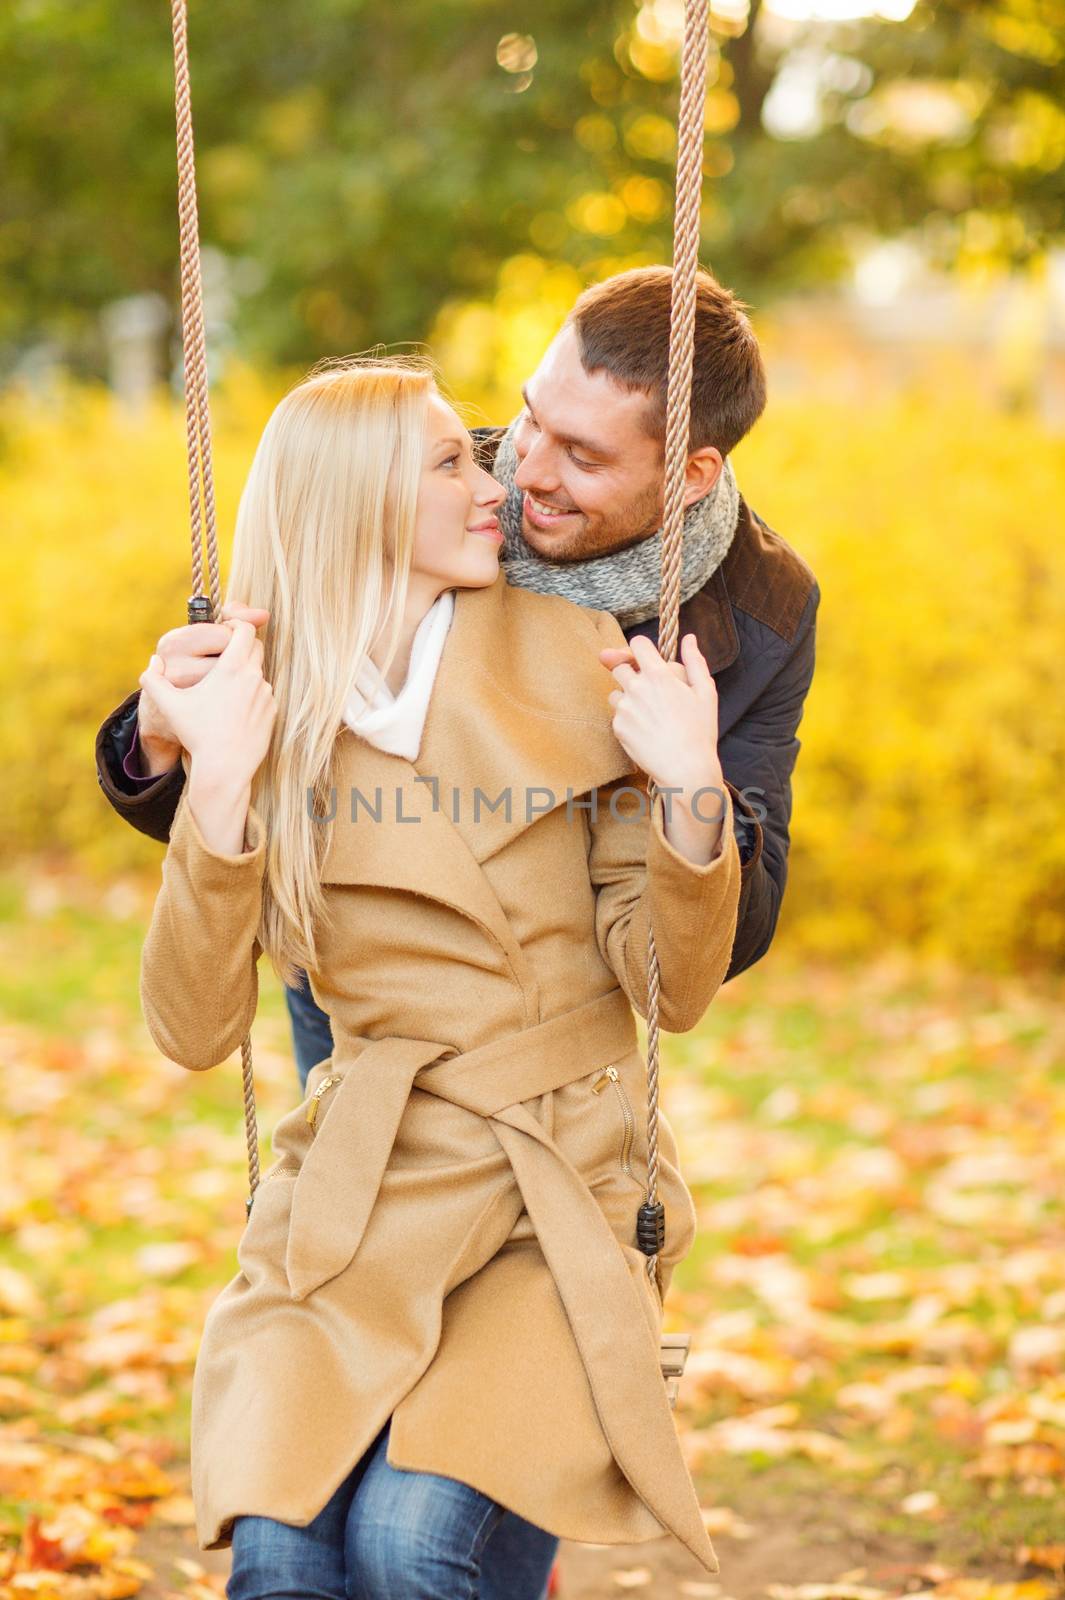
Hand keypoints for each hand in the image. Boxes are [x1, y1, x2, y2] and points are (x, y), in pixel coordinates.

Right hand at [135, 602, 270, 752]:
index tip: (224, 630)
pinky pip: (264, 693)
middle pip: (256, 646)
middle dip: (242, 645)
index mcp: (232, 668)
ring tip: (225, 685)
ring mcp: (266, 694)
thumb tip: (153, 662)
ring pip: (259, 671)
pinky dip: (252, 693)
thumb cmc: (198, 735)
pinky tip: (235, 707)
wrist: (225, 767)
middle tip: (224, 653)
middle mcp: (254, 677)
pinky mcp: (272, 711)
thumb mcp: (169, 706)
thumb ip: (153, 681)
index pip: (245, 629)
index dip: (235, 624)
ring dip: (246, 671)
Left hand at [600, 632, 722, 798]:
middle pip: (619, 666)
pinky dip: (628, 718)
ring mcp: (624, 708)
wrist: (685, 769)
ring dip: (627, 696)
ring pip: (616, 692)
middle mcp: (636, 688)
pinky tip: (646, 729)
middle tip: (648, 688)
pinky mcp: (617, 727)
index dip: (640, 649)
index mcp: (658, 675)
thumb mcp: (705, 692)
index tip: (646, 657)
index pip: (637, 644)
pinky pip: (617, 715)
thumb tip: (689, 638)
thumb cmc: (700, 731)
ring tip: (650, 713)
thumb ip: (695, 661)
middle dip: (630, 672)